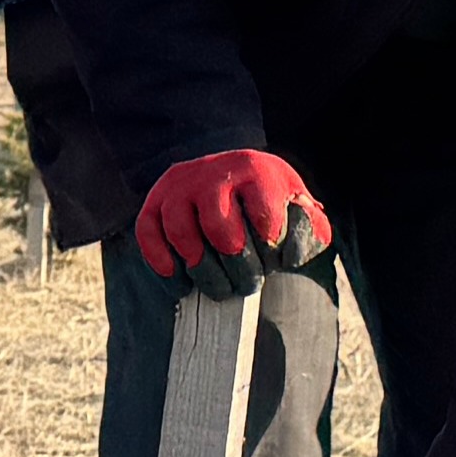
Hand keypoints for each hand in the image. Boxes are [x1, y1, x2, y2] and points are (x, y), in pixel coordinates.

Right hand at [134, 149, 329, 298]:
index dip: (272, 247)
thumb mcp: (296, 205)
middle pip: (219, 227)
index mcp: (255, 169)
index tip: (277, 261)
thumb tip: (295, 251)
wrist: (231, 174)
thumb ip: (308, 227)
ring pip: (181, 231)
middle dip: (237, 266)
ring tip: (220, 288)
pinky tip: (180, 281)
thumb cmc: (269, 200)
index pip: (263, 213)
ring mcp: (179, 185)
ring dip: (201, 270)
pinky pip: (147, 232)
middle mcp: (212, 171)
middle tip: (249, 285)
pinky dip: (160, 260)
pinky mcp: (155, 201)